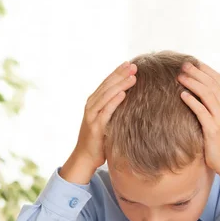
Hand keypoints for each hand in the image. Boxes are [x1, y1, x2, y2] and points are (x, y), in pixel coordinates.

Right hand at [60, 61, 136, 183]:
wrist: (86, 156)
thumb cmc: (100, 137)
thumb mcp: (106, 118)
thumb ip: (113, 107)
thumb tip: (129, 96)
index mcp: (94, 101)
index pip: (107, 83)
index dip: (118, 72)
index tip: (130, 63)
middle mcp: (91, 105)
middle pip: (107, 85)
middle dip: (121, 74)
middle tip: (134, 65)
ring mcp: (92, 115)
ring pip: (107, 95)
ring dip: (120, 84)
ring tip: (133, 76)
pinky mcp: (95, 126)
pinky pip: (106, 111)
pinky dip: (114, 102)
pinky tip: (123, 94)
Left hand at [178, 62, 219, 188]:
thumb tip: (213, 91)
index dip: (206, 70)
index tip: (194, 63)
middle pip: (212, 84)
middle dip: (197, 73)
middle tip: (183, 65)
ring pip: (206, 94)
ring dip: (192, 83)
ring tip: (179, 77)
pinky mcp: (213, 129)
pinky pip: (201, 111)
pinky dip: (191, 101)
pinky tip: (182, 95)